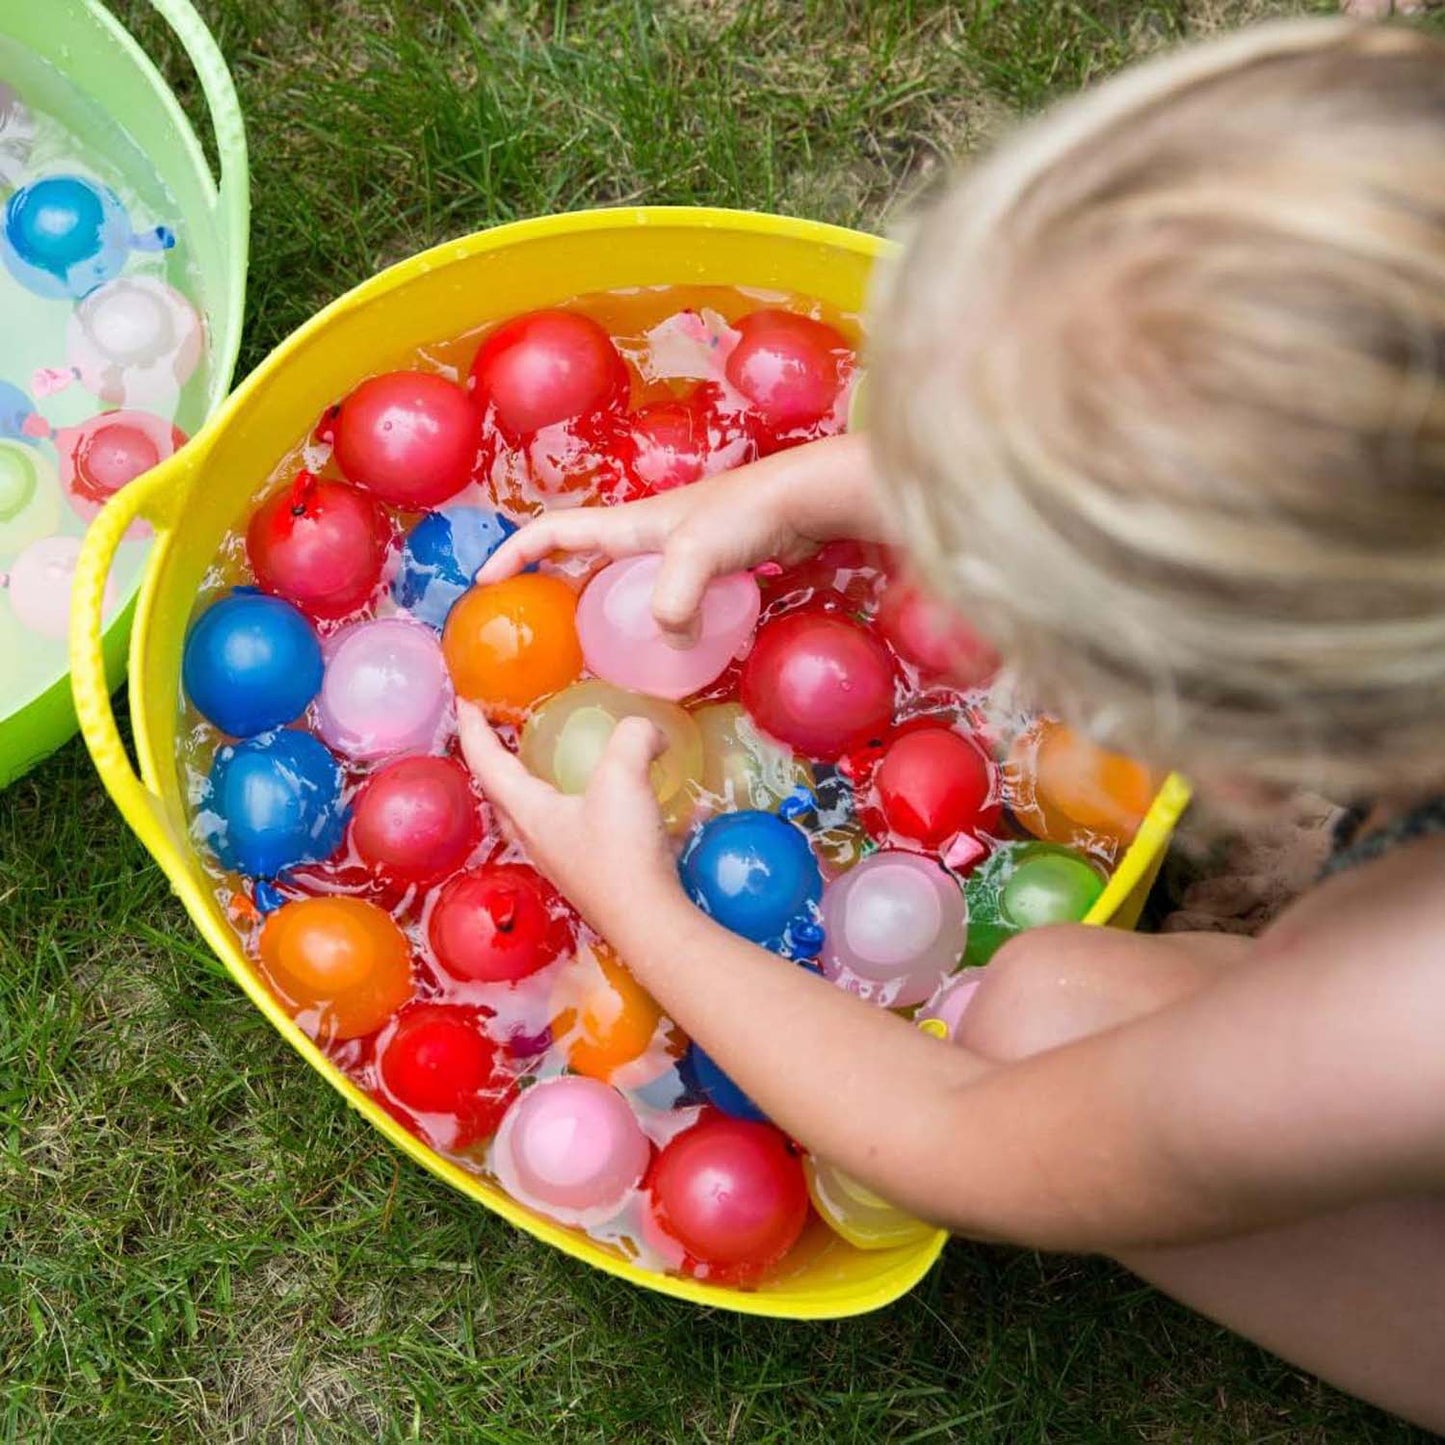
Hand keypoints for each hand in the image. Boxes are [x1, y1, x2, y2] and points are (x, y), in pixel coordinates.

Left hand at [456, 700, 685, 936]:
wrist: (649, 922)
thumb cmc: (621, 852)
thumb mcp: (623, 778)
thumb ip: (632, 739)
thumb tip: (648, 731)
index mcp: (530, 812)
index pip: (487, 764)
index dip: (474, 730)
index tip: (465, 703)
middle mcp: (537, 839)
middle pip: (503, 795)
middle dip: (496, 762)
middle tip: (500, 734)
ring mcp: (562, 862)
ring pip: (535, 817)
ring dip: (534, 788)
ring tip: (547, 766)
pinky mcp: (591, 876)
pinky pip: (573, 831)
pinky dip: (580, 808)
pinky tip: (616, 803)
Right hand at [475, 431, 882, 643]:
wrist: (802, 502)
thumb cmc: (747, 515)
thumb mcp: (699, 555)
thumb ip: (674, 600)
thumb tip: (667, 643)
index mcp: (626, 525)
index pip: (553, 533)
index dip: (515, 554)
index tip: (485, 584)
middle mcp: (643, 537)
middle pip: (581, 562)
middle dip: (551, 591)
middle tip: (535, 634)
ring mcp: (674, 555)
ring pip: (620, 585)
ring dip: (600, 613)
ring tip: (589, 656)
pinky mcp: (704, 571)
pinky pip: (659, 600)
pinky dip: (645, 623)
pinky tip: (657, 654)